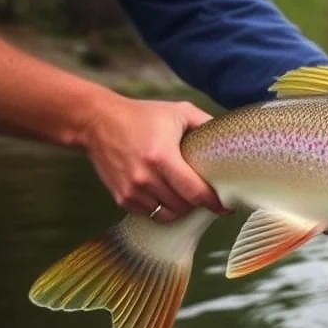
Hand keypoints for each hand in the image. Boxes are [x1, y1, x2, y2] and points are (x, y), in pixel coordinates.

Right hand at [80, 95, 226, 221]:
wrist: (97, 122)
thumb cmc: (141, 116)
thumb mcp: (179, 112)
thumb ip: (206, 123)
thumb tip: (231, 137)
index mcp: (162, 157)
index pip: (194, 192)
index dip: (214, 203)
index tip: (226, 206)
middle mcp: (145, 178)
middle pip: (183, 206)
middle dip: (199, 204)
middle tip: (206, 195)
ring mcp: (132, 191)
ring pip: (168, 215)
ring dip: (181, 208)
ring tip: (186, 195)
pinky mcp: (122, 198)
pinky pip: (150, 214)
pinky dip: (162, 209)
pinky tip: (166, 195)